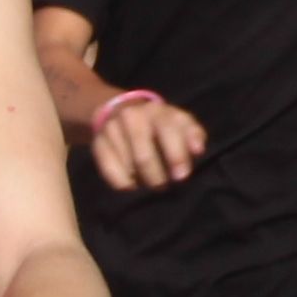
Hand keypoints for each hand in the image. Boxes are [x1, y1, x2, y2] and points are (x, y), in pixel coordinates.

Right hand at [86, 93, 208, 188]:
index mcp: (158, 111)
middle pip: (143, 157)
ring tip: (147, 181)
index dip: (176, 156)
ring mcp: (112, 129)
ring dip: (141, 180)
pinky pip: (110, 171)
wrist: (119, 110)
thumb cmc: (158, 123)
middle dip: (156, 177)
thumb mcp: (179, 122)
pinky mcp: (98, 143)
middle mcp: (133, 117)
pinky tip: (131, 183)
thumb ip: (193, 134)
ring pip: (128, 167)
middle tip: (163, 186)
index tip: (181, 176)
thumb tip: (198, 150)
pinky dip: (123, 183)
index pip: (168, 132)